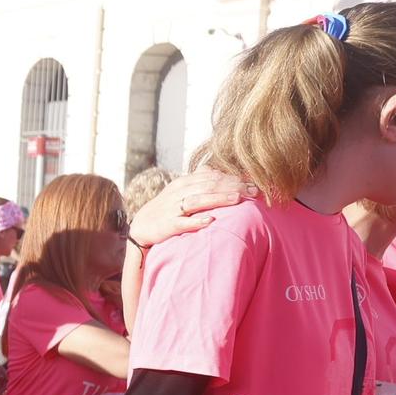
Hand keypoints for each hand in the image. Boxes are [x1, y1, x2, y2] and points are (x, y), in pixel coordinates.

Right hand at [130, 171, 255, 248]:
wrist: (141, 226)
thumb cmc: (166, 208)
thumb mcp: (180, 190)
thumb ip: (198, 179)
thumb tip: (215, 168)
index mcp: (185, 182)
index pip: (213, 177)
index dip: (234, 179)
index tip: (253, 183)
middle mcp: (179, 192)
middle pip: (209, 186)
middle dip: (233, 187)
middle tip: (254, 191)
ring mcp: (173, 208)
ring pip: (198, 200)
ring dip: (218, 199)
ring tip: (237, 199)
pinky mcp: (168, 225)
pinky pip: (183, 222)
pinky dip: (196, 221)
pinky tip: (210, 221)